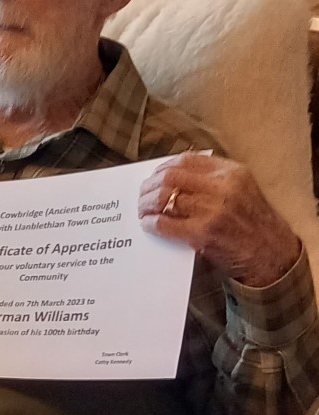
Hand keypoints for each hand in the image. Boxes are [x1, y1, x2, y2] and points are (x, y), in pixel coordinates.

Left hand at [138, 152, 300, 287]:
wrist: (272, 254)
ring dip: (146, 204)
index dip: (163, 167)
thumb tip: (171, 175)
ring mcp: (213, 210)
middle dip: (150, 186)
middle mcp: (223, 188)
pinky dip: (152, 223)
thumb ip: (212, 178)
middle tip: (142, 195)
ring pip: (164, 198)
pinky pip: (165, 224)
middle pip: (170, 177)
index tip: (154, 175)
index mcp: (231, 172)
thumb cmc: (253, 222)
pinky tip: (149, 224)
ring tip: (143, 210)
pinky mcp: (203, 233)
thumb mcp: (241, 188)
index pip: (185, 160)